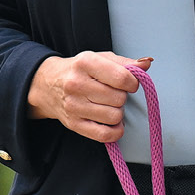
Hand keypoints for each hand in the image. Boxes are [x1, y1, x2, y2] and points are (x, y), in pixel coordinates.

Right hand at [27, 52, 153, 144]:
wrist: (47, 85)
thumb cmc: (79, 71)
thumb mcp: (100, 58)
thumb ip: (125, 62)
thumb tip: (146, 64)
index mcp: (85, 63)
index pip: (122, 78)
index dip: (133, 83)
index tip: (128, 84)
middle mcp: (76, 84)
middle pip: (119, 99)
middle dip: (122, 97)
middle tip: (113, 94)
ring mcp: (74, 106)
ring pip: (115, 117)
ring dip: (118, 113)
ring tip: (108, 106)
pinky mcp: (74, 124)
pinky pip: (105, 135)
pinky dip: (115, 131)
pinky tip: (111, 122)